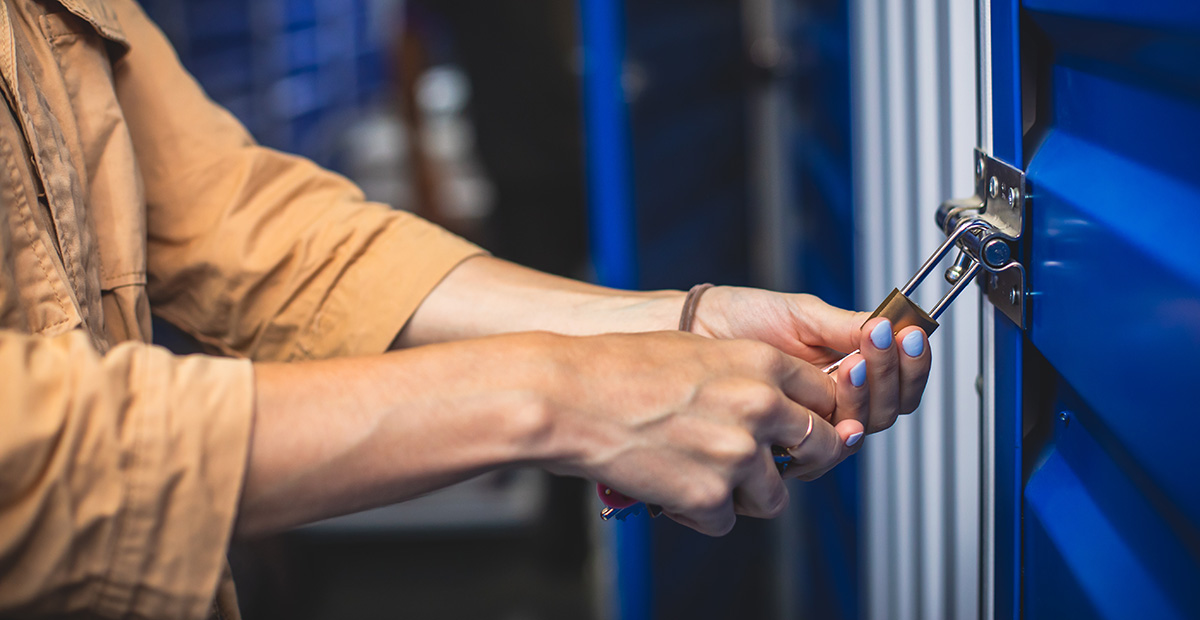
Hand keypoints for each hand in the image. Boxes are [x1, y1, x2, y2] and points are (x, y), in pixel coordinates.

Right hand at [536, 331, 862, 535]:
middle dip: (799, 461)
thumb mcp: (699, 352)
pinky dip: (698, 514)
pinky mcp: (710, 496)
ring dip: (743, 494)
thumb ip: (746, 376)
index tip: (795, 429)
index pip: (825, 397)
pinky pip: (724, 522)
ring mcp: (738, 454)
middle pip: (823, 448)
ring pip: (774, 497)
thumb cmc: (619, 367)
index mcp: (762, 362)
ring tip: (698, 474)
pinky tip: (668, 487)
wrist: (570, 396)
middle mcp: (761, 407)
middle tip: (765, 464)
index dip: (811, 416)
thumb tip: (775, 404)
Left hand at [687, 286, 931, 434]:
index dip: (912, 363)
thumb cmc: (739, 318)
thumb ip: (848, 325)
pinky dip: (838, 419)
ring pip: (863, 428)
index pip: (897, 381)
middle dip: (891, 374)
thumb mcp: (801, 313)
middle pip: (888, 409)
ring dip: (867, 391)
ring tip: (854, 359)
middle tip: (882, 341)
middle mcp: (832, 402)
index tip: (912, 335)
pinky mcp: (785, 445)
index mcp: (844, 368)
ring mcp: (809, 424)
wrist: (692, 328)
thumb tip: (896, 327)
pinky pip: (827, 447)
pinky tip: (836, 386)